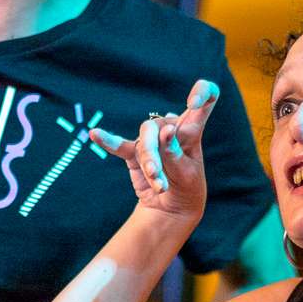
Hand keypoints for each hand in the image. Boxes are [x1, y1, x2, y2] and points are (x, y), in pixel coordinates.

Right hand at [90, 79, 218, 224]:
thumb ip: (175, 153)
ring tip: (157, 184)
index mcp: (193, 129)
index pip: (206, 97)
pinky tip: (96, 134)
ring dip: (149, 163)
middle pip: (160, 126)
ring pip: (144, 141)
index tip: (194, 103)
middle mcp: (172, 128)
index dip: (202, 92)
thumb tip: (166, 129)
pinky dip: (109, 142)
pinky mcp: (134, 152)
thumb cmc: (186, 188)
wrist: (171, 209)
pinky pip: (120, 145)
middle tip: (158, 176)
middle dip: (157, 151)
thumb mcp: (187, 174)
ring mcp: (152, 139)